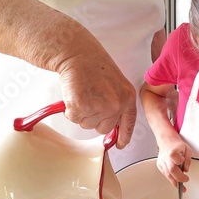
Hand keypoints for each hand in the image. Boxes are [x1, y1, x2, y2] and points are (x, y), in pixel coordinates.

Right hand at [55, 30, 136, 148]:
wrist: (77, 54)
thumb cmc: (94, 65)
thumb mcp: (115, 84)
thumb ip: (118, 103)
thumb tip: (113, 125)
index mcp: (127, 97)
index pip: (128, 123)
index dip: (123, 136)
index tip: (120, 144)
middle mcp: (116, 104)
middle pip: (103, 128)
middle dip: (95, 118)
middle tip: (90, 98)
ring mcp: (100, 107)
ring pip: (87, 125)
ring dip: (82, 113)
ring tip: (83, 93)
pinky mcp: (82, 107)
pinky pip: (75, 118)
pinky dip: (71, 109)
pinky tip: (74, 94)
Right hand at [155, 134, 191, 188]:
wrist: (167, 142)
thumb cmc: (177, 145)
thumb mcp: (187, 149)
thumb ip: (188, 160)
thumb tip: (186, 170)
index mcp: (172, 150)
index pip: (173, 156)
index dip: (179, 161)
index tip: (184, 164)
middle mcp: (165, 157)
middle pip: (171, 169)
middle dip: (179, 178)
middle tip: (186, 180)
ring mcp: (161, 162)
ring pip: (168, 174)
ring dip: (175, 182)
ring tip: (182, 188)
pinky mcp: (160, 165)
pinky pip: (166, 174)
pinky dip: (172, 179)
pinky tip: (177, 181)